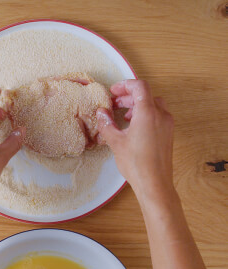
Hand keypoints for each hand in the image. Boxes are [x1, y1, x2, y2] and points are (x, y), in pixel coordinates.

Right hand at [96, 80, 174, 201]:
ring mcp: (167, 124)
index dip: (125, 85)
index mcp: (148, 113)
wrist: (154, 183)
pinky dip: (145, 115)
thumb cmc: (136, 164)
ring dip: (137, 105)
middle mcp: (161, 115)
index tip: (113, 91)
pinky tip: (134, 127)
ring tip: (123, 116)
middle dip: (129, 97)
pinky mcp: (168, 134)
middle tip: (114, 104)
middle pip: (146, 95)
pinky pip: (158, 116)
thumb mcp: (115, 142)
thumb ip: (107, 124)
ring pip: (153, 105)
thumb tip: (101, 113)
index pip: (140, 87)